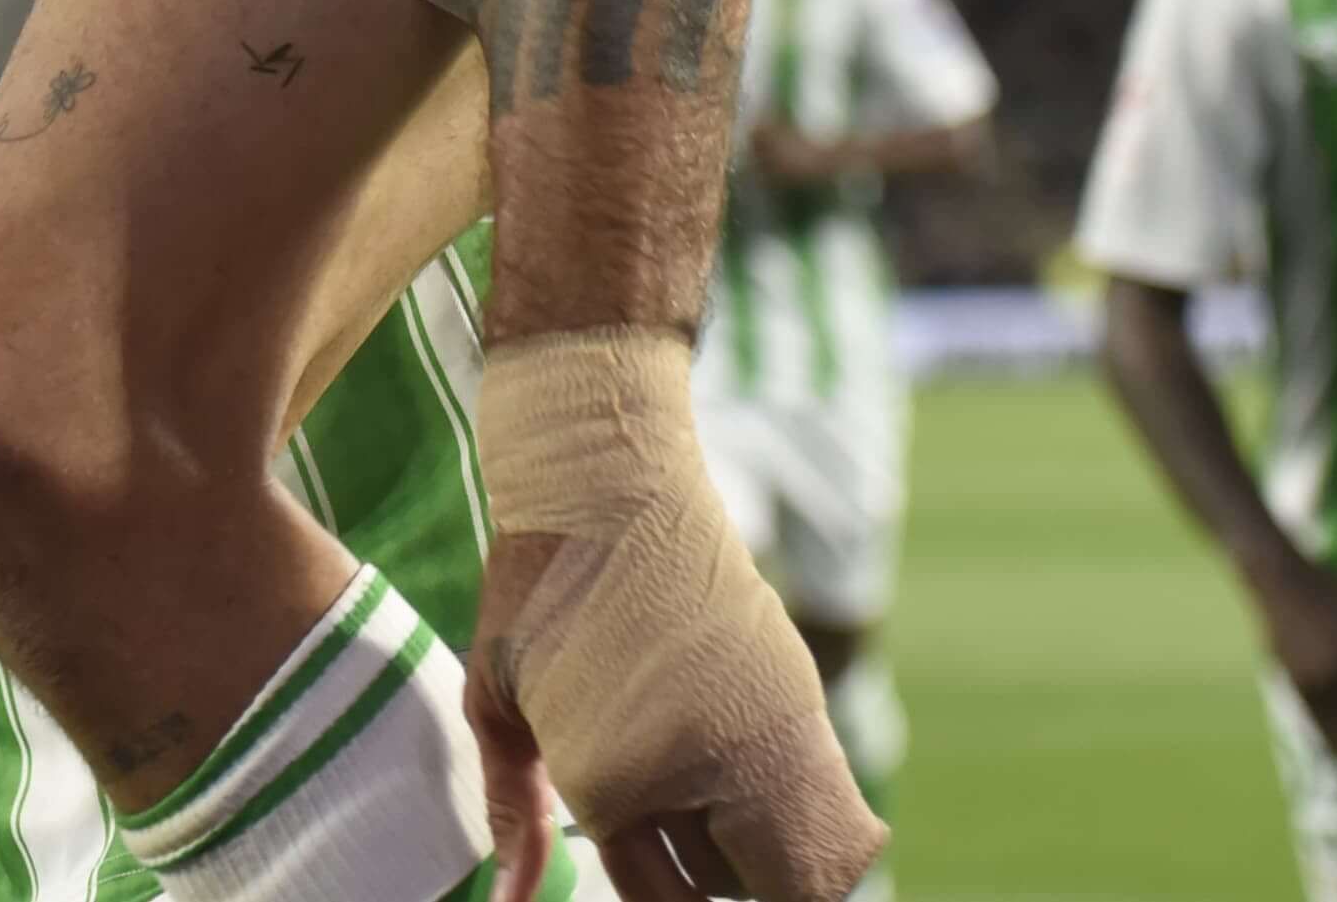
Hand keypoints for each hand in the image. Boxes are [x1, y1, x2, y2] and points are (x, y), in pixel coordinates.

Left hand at [470, 530, 879, 901]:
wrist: (604, 477)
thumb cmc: (536, 588)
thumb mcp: (496, 702)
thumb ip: (514, 813)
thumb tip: (509, 901)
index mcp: (614, 781)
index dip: (664, 899)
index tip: (660, 869)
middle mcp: (710, 765)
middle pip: (776, 890)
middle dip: (736, 885)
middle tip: (693, 848)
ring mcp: (771, 727)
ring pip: (820, 860)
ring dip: (777, 861)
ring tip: (724, 819)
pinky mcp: (800, 692)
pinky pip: (839, 806)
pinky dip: (811, 821)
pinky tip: (753, 789)